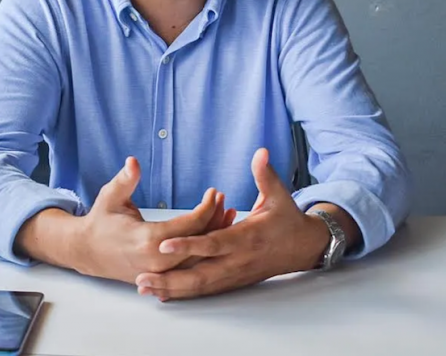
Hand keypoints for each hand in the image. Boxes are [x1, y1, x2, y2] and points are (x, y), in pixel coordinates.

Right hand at [74, 157, 232, 283]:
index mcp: (146, 240)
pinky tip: (214, 237)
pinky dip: (204, 251)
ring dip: (215, 237)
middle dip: (216, 221)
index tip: (215, 192)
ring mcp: (159, 273)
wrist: (87, 251)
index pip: (188, 226)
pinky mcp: (161, 278)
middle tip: (225, 202)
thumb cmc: (101, 220)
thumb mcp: (111, 196)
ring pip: (197, 259)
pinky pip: (189, 267)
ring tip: (228, 216)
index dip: (206, 208)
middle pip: (198, 244)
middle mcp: (156, 261)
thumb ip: (126, 180)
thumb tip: (133, 162)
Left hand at [135, 148, 331, 300]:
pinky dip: (184, 293)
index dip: (189, 245)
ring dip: (172, 289)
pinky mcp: (233, 281)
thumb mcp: (279, 195)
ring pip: (200, 287)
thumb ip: (265, 174)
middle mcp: (238, 260)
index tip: (164, 244)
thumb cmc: (287, 218)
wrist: (303, 248)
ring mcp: (235, 274)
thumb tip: (261, 151)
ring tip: (144, 288)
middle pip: (201, 274)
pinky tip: (163, 294)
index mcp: (247, 238)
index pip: (214, 243)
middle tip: (141, 279)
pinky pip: (206, 290)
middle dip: (170, 278)